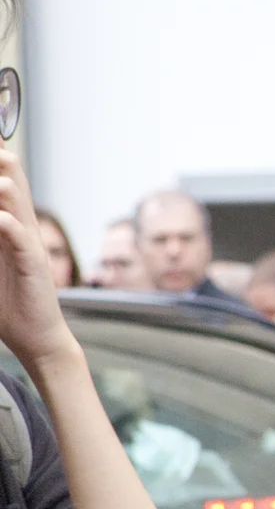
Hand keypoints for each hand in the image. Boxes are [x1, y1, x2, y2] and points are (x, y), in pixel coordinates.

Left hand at [0, 150, 74, 368]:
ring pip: (14, 191)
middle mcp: (23, 224)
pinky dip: (1, 220)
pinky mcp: (33, 262)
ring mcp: (30, 241)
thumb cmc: (9, 304)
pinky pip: (17, 231)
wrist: (37, 338)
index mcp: (12, 221)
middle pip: (12, 170)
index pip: (5, 174)